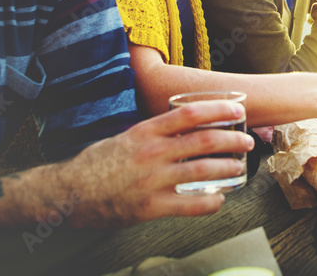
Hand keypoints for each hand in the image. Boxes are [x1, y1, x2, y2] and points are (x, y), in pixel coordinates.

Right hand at [65, 100, 254, 225]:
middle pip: (203, 141)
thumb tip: (181, 127)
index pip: (189, 114)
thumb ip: (153, 133)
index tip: (238, 109)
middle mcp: (152, 152)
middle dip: (232, 140)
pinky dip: (209, 202)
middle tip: (248, 141)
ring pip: (201, 171)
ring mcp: (152, 180)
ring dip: (227, 169)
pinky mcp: (150, 207)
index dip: (218, 110)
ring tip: (239, 168)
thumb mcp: (125, 137)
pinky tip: (219, 200)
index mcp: (146, 131)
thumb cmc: (96, 163)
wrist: (69, 193)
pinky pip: (189, 204)